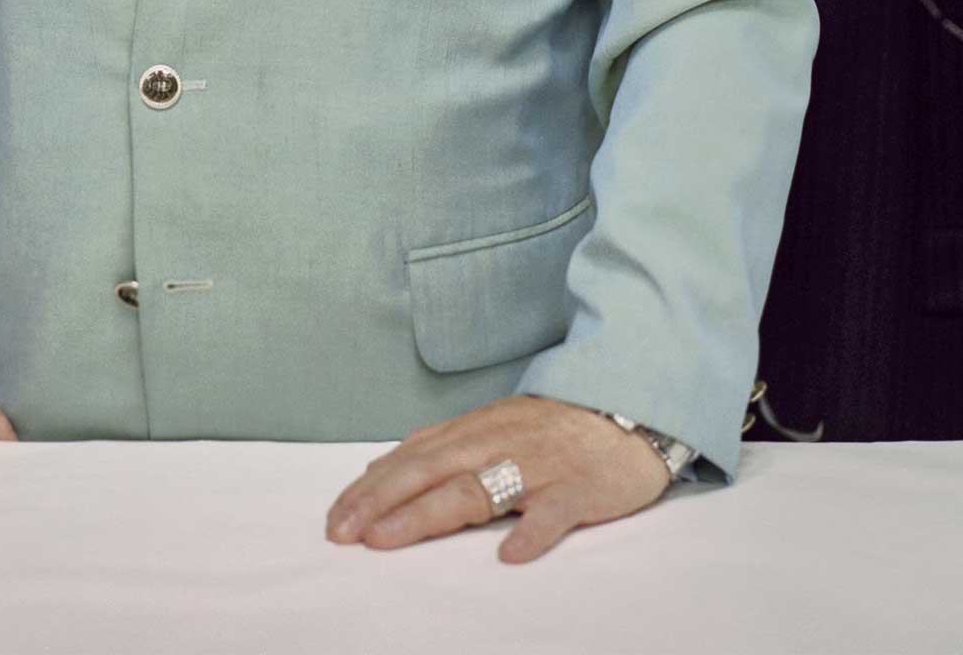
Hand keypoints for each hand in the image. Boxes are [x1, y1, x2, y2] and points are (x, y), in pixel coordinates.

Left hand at [324, 396, 671, 564]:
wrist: (628, 407)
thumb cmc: (552, 426)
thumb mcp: (489, 426)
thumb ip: (440, 447)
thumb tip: (381, 467)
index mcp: (473, 432)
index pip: (411, 458)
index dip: (370, 488)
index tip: (334, 517)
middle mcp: (495, 444)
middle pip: (429, 472)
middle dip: (379, 502)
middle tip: (342, 532)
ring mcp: (536, 467)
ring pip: (475, 490)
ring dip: (426, 514)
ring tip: (387, 538)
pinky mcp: (579, 490)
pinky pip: (554, 513)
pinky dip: (531, 533)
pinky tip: (509, 555)